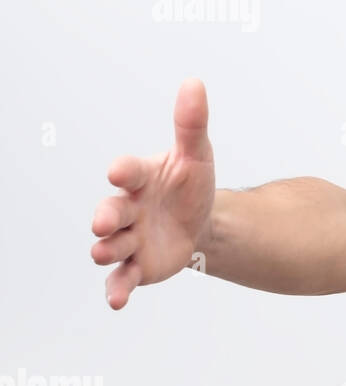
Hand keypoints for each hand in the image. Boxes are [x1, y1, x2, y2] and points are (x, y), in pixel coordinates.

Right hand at [90, 78, 216, 308]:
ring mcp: (130, 239)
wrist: (202, 221)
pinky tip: (117, 301)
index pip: (127, 173)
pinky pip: (122, 279)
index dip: (123, 171)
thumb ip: (191, 124)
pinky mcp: (138, 266)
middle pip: (110, 212)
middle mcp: (128, 209)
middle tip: (102, 221)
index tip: (119, 171)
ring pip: (110, 246)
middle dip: (104, 217)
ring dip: (106, 250)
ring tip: (105, 252)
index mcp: (140, 179)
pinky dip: (117, 289)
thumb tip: (194, 84)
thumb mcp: (197, 155)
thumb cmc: (191, 184)